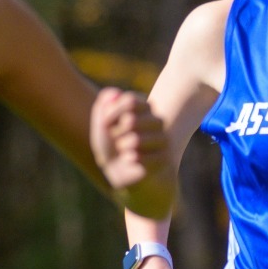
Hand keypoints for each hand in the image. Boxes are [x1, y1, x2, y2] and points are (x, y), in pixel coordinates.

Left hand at [90, 87, 173, 211]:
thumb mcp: (102, 127)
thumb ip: (103, 108)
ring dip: (122, 149)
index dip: (111, 113)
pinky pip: (140, 157)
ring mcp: (163, 139)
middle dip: (115, 134)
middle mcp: (157, 121)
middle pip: (130, 120)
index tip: (107, 124)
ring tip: (124, 153)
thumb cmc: (111, 149)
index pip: (129, 100)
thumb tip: (113, 92)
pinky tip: (132, 162)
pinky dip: (130, 161)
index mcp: (143, 109)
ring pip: (136, 140)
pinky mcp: (165, 158)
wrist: (124, 176)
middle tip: (117, 142)